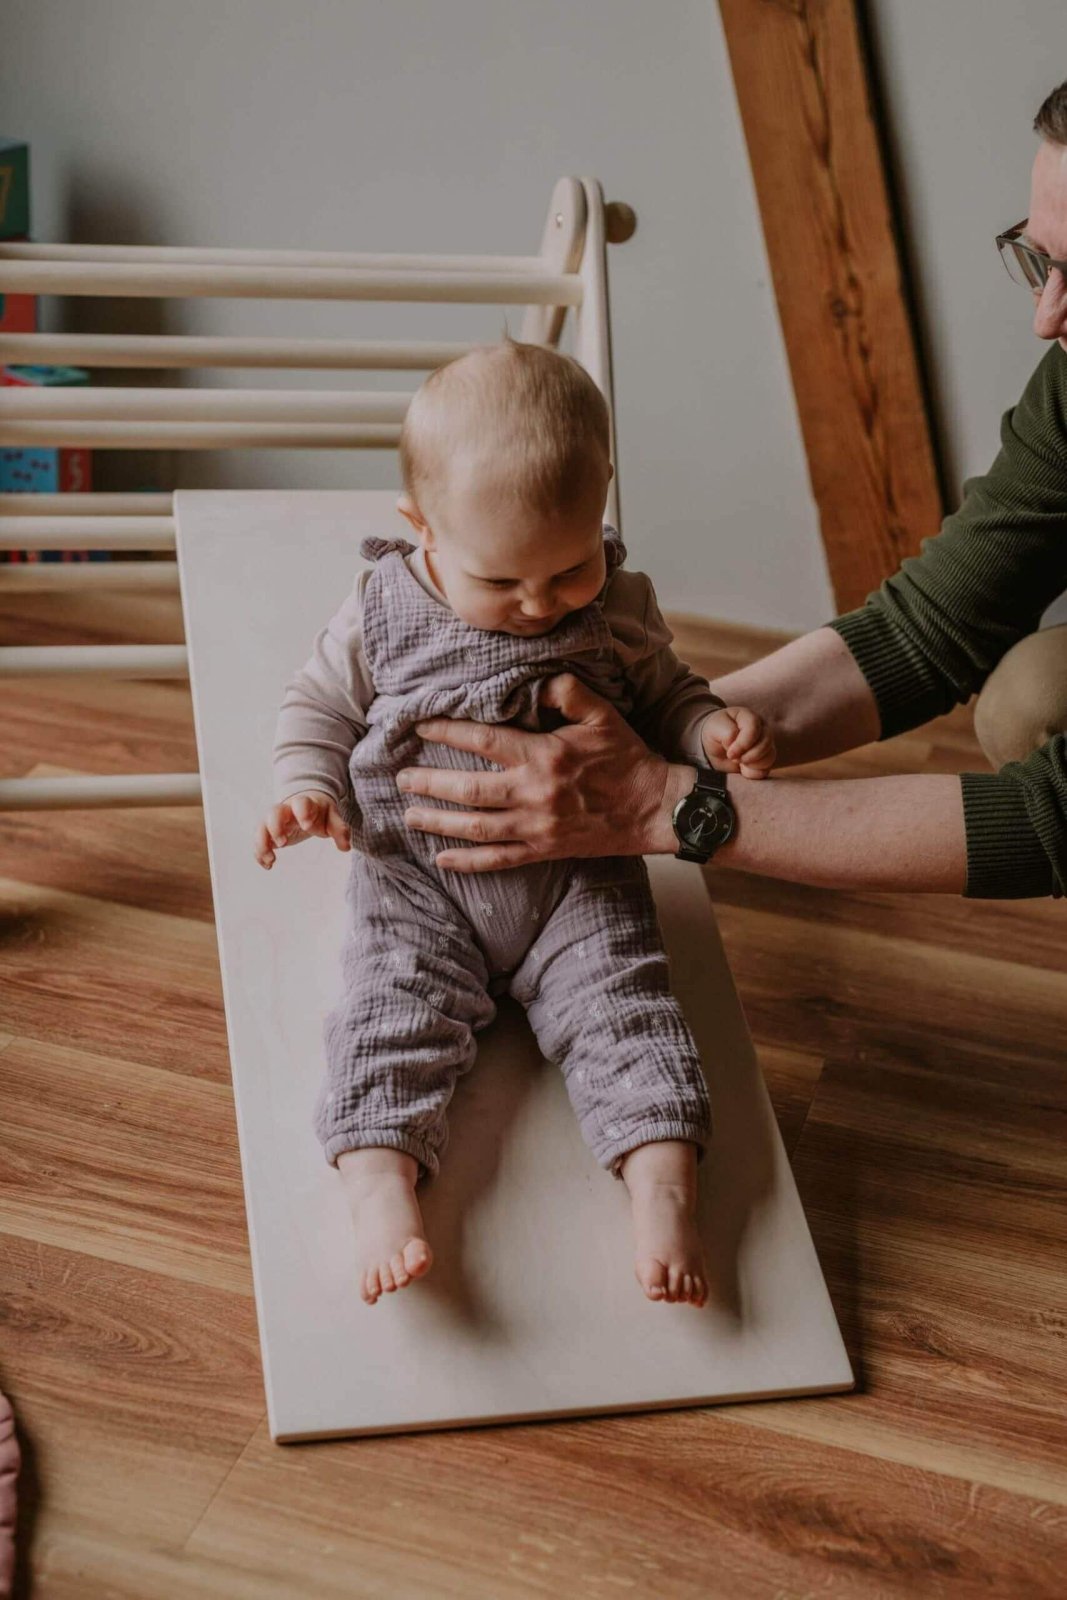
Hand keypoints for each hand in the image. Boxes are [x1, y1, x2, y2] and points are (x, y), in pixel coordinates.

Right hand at [253, 789, 350, 868]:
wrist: (305, 805)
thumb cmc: (319, 812)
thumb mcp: (332, 817)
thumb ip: (339, 829)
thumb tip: (346, 847)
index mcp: (304, 804)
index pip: (300, 803)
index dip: (302, 812)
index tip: (307, 826)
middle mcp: (285, 811)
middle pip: (273, 812)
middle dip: (275, 827)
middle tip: (283, 843)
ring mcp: (274, 821)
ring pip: (261, 827)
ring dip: (262, 843)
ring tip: (271, 859)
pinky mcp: (269, 833)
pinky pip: (259, 841)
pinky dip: (259, 853)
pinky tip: (268, 865)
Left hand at [397, 673, 692, 872]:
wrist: (654, 809)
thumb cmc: (627, 759)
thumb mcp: (603, 715)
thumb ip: (569, 692)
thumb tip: (539, 680)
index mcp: (545, 756)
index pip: (484, 741)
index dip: (449, 732)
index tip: (422, 727)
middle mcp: (535, 793)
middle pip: (469, 789)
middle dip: (430, 783)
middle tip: (401, 778)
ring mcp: (537, 827)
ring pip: (476, 827)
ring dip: (439, 822)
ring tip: (410, 814)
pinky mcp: (544, 850)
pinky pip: (498, 860)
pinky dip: (467, 862)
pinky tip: (441, 859)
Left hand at [701, 705, 775, 778]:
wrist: (714, 745)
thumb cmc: (715, 732)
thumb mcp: (715, 728)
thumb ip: (728, 733)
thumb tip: (738, 747)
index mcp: (749, 716)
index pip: (754, 729)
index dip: (743, 744)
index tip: (730, 754)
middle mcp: (761, 728)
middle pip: (766, 742)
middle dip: (748, 755)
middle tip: (733, 758)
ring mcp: (766, 743)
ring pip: (769, 756)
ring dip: (751, 764)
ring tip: (738, 761)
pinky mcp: (765, 757)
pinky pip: (767, 768)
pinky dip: (754, 772)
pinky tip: (744, 768)